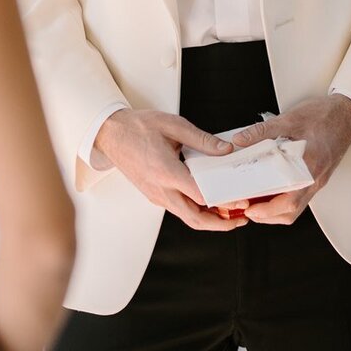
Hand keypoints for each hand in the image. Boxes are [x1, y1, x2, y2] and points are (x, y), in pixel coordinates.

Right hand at [94, 108, 248, 231]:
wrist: (110, 134)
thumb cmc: (137, 128)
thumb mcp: (173, 125)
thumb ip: (202, 139)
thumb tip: (226, 149)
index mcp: (166, 172)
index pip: (200, 196)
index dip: (223, 203)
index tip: (240, 203)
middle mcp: (160, 190)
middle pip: (195, 219)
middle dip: (220, 224)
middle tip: (239, 220)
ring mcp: (156, 196)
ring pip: (186, 217)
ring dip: (209, 220)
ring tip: (229, 214)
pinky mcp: (154, 195)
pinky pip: (179, 209)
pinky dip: (196, 211)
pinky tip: (208, 203)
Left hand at [228, 93, 350, 225]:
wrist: (347, 112)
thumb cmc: (325, 116)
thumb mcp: (289, 119)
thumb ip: (262, 131)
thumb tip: (241, 140)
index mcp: (308, 168)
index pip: (288, 201)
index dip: (267, 211)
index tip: (251, 210)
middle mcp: (315, 179)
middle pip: (292, 211)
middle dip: (268, 216)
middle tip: (249, 209)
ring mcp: (318, 179)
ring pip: (297, 206)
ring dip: (276, 209)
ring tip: (258, 201)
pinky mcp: (318, 175)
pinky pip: (301, 195)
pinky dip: (285, 198)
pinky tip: (274, 188)